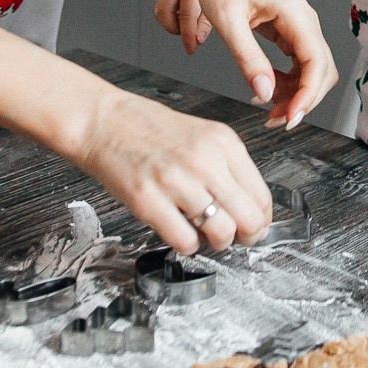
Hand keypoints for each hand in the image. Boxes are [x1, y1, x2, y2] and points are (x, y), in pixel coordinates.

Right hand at [70, 87, 272, 254]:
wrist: (105, 122)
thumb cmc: (150, 130)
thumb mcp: (203, 137)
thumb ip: (228, 168)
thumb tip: (250, 207)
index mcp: (223, 143)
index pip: (261, 195)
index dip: (261, 221)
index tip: (255, 227)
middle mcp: (204, 160)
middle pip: (248, 218)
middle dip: (245, 237)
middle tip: (234, 237)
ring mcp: (175, 180)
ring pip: (221, 233)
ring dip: (216, 244)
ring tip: (205, 235)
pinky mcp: (147, 200)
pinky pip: (184, 240)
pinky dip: (187, 245)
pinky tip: (181, 233)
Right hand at [153, 0, 210, 53]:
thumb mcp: (218, 7)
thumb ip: (205, 25)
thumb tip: (197, 41)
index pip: (186, 15)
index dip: (188, 36)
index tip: (191, 49)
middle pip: (163, 11)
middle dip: (174, 28)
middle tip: (188, 35)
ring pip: (160, 10)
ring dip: (172, 23)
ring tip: (188, 26)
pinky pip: (164, 7)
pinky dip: (173, 18)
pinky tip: (186, 18)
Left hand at [180, 0, 335, 129]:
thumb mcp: (228, 21)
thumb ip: (247, 59)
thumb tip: (265, 95)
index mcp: (295, 14)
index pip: (316, 63)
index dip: (307, 95)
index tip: (288, 118)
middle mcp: (304, 20)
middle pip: (322, 71)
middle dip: (303, 100)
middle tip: (275, 121)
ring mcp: (299, 25)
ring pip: (314, 70)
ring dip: (297, 94)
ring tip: (268, 109)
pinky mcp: (289, 30)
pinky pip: (299, 63)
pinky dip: (288, 81)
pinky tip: (266, 88)